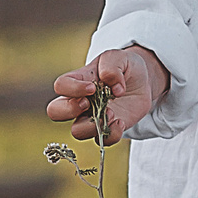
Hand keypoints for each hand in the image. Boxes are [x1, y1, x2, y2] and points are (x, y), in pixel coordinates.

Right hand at [49, 46, 167, 144]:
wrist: (142, 81)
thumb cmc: (124, 66)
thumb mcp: (119, 57)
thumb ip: (112, 66)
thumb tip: (114, 88)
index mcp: (79, 80)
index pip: (61, 85)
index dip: (72, 89)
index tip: (92, 87)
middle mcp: (80, 100)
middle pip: (55, 112)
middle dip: (69, 110)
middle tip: (88, 104)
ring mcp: (92, 117)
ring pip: (77, 131)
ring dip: (92, 126)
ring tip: (111, 113)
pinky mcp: (107, 128)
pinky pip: (102, 140)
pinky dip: (111, 135)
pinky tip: (121, 122)